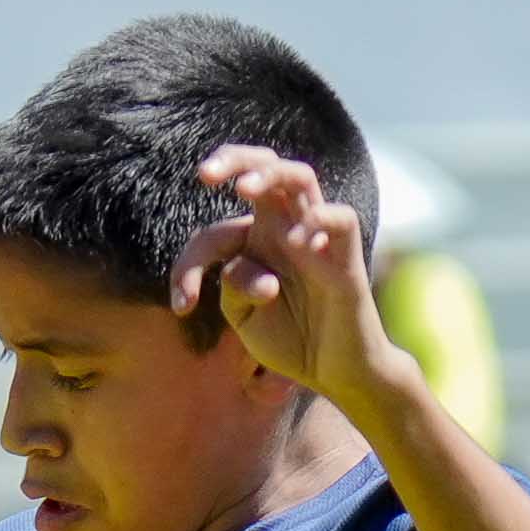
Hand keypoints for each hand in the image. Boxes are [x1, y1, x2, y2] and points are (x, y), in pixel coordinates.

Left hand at [185, 142, 391, 410]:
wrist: (334, 371)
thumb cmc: (290, 338)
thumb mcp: (243, 315)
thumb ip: (234, 286)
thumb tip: (248, 266)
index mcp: (255, 240)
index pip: (214, 235)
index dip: (189, 266)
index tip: (183, 308)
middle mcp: (285, 228)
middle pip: (265, 165)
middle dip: (232, 159)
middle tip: (203, 173)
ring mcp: (316, 237)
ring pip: (302, 177)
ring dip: (270, 175)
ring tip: (244, 188)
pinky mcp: (346, 257)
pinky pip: (341, 219)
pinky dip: (320, 220)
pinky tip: (299, 242)